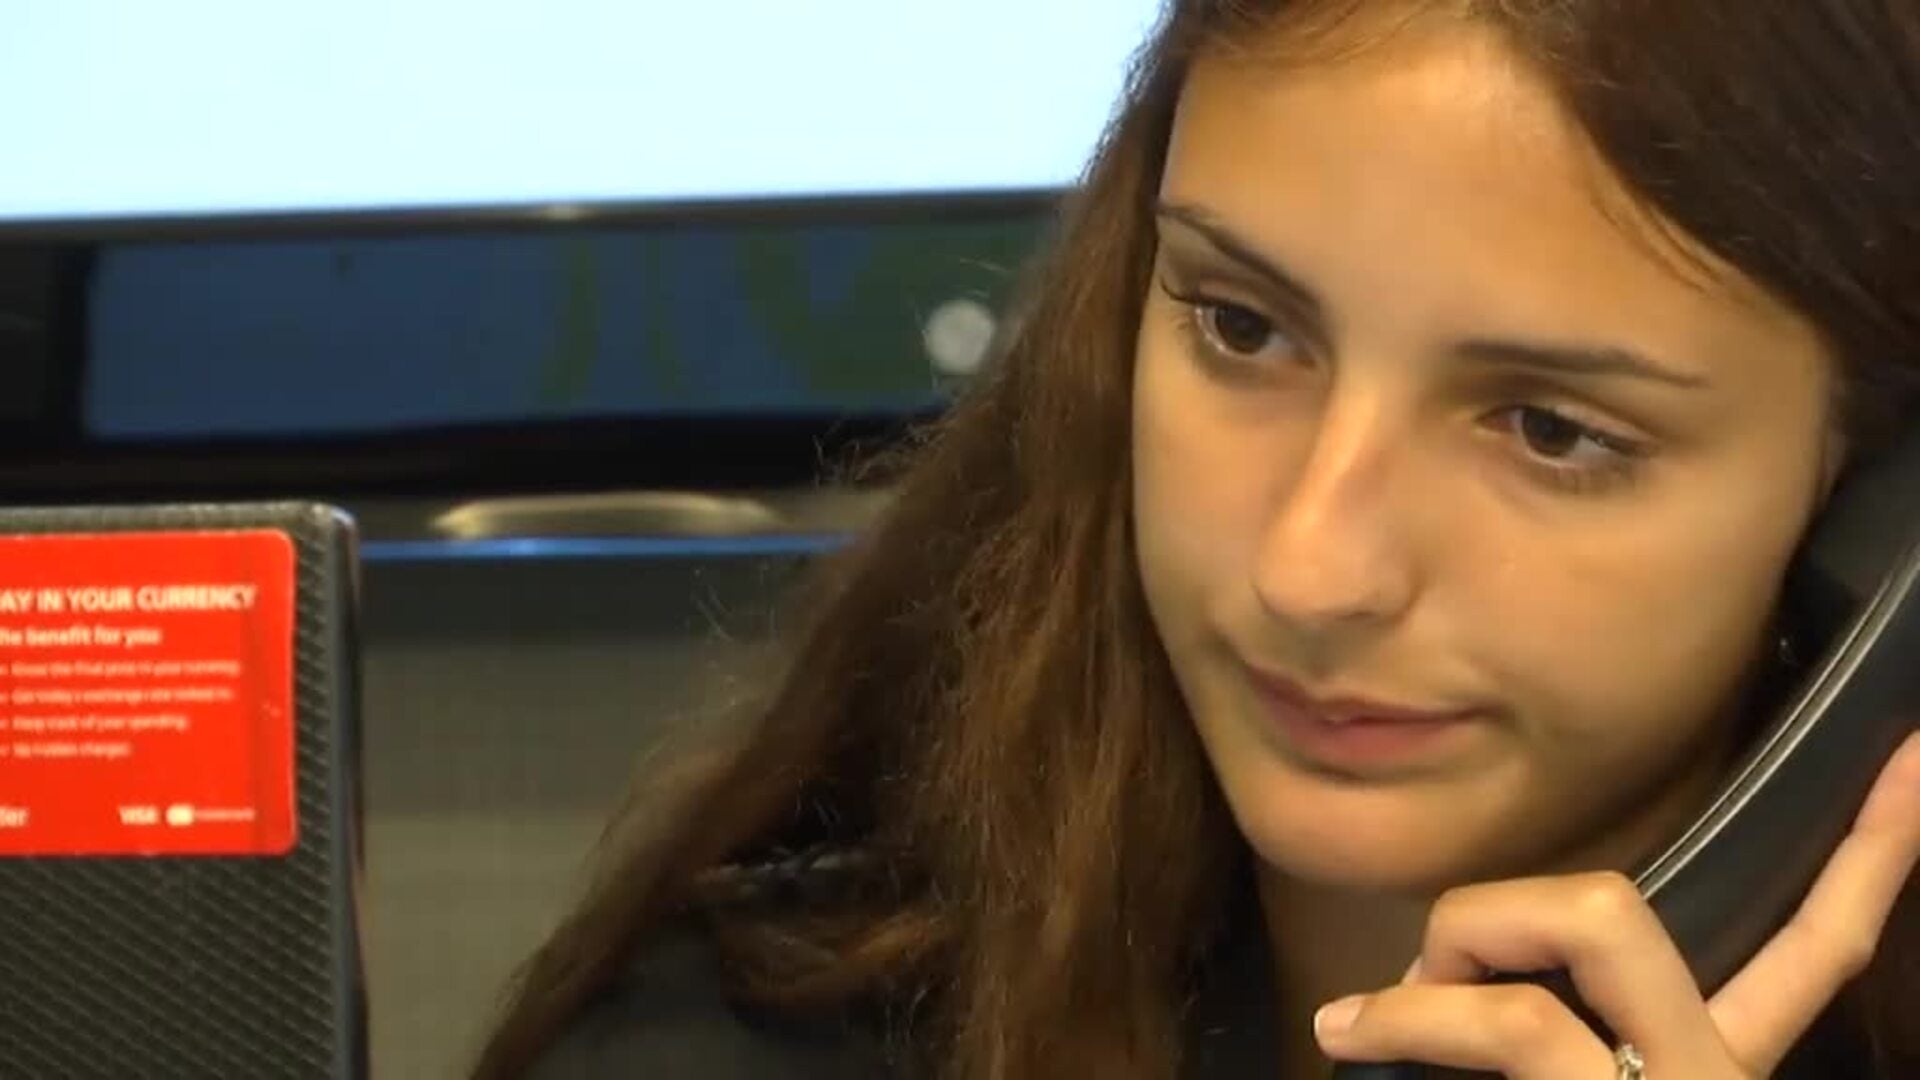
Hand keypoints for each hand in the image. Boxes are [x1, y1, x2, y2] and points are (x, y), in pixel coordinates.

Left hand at [1312, 731, 1919, 1077]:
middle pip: (1622, 911)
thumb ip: (1546, 1030)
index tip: (1911, 758)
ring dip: (1439, 967)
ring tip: (1373, 1027)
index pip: (1813, 950)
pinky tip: (1353, 1040)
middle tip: (1427, 975)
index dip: (1870, 857)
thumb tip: (1431, 974)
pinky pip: (1516, 1026)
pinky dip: (1413, 1019)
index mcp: (1711, 1071)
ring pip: (1570, 939)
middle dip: (1500, 906)